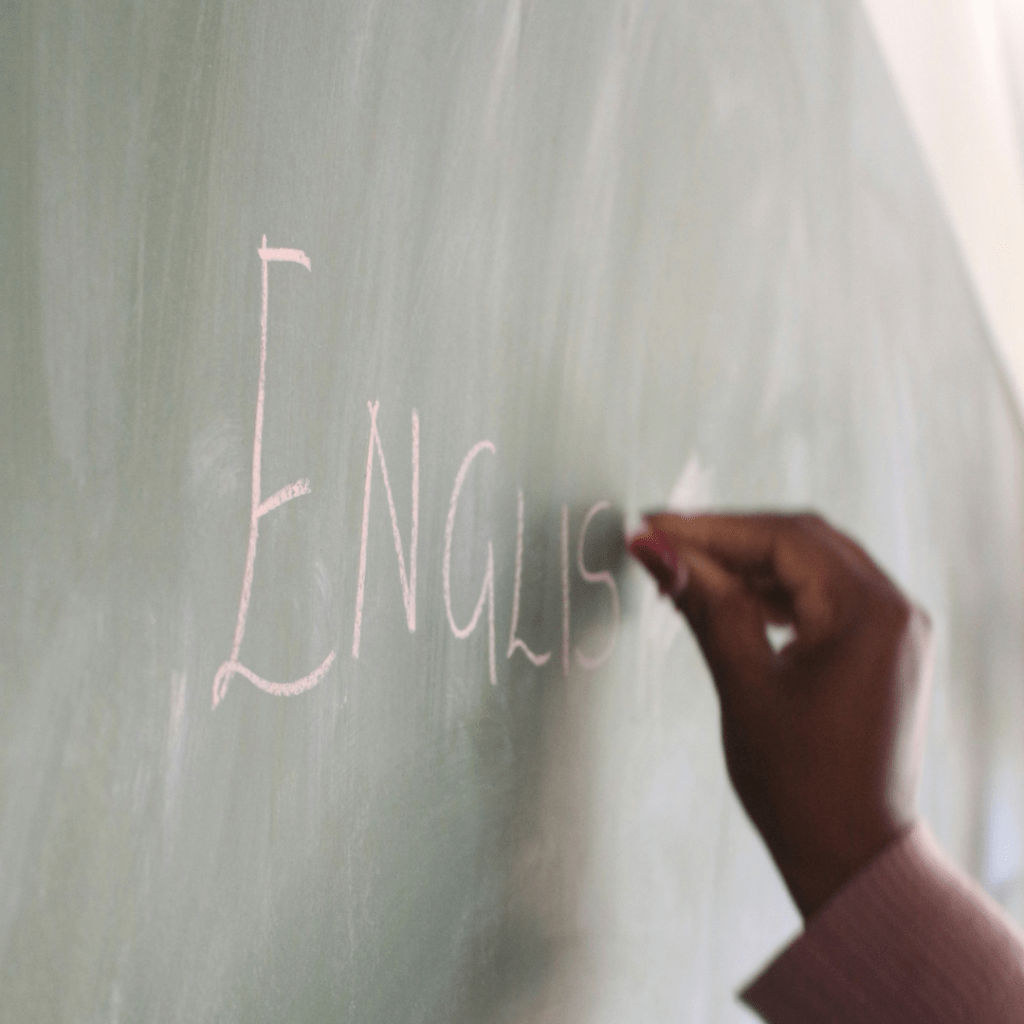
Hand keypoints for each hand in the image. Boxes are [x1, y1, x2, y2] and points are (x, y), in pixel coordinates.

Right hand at [629, 512, 933, 919]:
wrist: (851, 857)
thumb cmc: (800, 784)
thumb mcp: (744, 683)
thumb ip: (704, 604)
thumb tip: (655, 551)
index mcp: (870, 612)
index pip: (782, 539)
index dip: (710, 528)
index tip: (652, 528)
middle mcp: (894, 609)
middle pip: (800, 542)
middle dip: (728, 539)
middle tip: (662, 542)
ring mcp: (893, 628)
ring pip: (811, 565)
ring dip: (749, 563)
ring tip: (687, 571)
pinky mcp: (881, 648)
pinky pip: (823, 595)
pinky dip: (775, 590)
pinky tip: (733, 598)